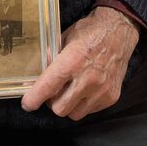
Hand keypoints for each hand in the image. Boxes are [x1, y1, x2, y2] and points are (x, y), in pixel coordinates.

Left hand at [21, 7, 139, 120]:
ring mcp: (101, 90)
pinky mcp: (111, 97)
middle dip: (52, 102)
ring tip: (69, 91)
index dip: (35, 97)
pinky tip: (84, 90)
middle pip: (60, 108)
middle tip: (52, 92)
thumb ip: (52, 56)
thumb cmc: (90, 32)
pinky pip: (90, 111)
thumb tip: (39, 71)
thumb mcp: (66, 38)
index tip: (27, 104)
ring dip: (68, 106)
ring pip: (74, 114)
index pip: (49, 86)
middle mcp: (88, 79)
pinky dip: (83, 104)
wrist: (119, 32)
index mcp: (72, 61)